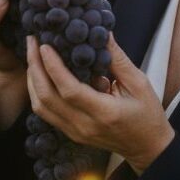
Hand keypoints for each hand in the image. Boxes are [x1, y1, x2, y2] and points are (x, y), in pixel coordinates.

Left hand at [26, 33, 174, 173]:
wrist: (147, 147)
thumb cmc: (147, 114)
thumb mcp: (139, 83)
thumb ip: (118, 59)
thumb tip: (102, 32)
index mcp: (104, 112)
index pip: (69, 90)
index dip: (53, 67)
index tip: (44, 45)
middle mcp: (85, 125)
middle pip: (46, 98)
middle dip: (34, 68)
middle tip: (32, 42)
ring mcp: (75, 132)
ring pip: (40, 107)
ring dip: (32, 80)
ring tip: (32, 56)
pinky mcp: (71, 133)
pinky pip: (46, 113)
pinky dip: (38, 92)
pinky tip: (39, 74)